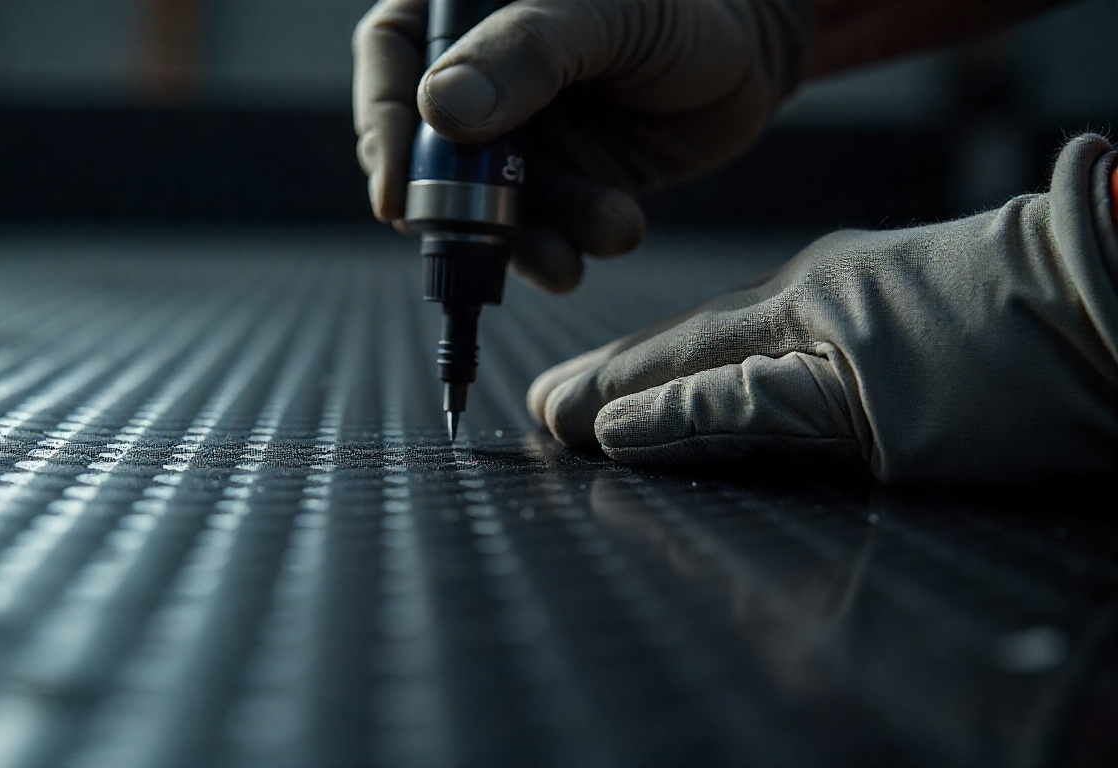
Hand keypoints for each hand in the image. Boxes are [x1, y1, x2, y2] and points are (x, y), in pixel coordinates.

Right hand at [352, 0, 813, 292]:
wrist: (756, 52)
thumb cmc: (684, 3)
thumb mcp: (607, 10)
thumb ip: (526, 51)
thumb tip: (438, 110)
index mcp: (467, 5)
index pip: (393, 56)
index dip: (384, 126)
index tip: (398, 196)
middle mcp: (479, 71)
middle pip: (427, 145)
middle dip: (459, 205)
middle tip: (489, 240)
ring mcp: (516, 130)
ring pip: (486, 200)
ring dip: (526, 239)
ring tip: (568, 261)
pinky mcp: (559, 179)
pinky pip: (545, 224)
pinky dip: (571, 241)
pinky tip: (614, 231)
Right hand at [527, 135, 1117, 483]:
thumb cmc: (1016, 372)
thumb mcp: (866, 410)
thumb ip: (739, 411)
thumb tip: (628, 422)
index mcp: (795, 310)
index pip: (669, 360)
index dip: (602, 394)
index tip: (545, 417)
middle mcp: (816, 292)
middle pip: (692, 345)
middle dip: (618, 380)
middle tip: (553, 406)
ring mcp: (859, 296)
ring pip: (737, 343)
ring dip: (669, 375)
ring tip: (617, 400)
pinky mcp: (898, 315)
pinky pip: (784, 344)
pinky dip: (731, 371)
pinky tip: (727, 384)